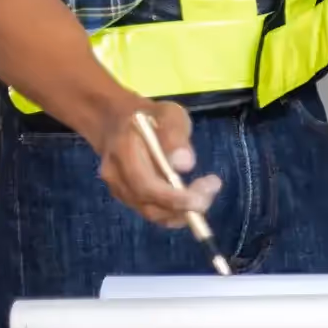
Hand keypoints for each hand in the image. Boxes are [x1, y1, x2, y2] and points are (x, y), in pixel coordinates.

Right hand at [93, 99, 220, 228]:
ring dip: (182, 211)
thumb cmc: (151, 117)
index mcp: (123, 152)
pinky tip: (193, 198)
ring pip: (152, 213)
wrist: (119, 121)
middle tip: (211, 190)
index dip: (173, 198)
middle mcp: (116, 176)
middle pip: (148, 204)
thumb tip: (185, 165)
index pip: (145, 184)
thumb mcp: (169, 114)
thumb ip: (175, 136)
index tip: (201, 197)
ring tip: (207, 192)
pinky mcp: (127, 197)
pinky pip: (152, 211)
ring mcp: (119, 189)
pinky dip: (175, 211)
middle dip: (183, 206)